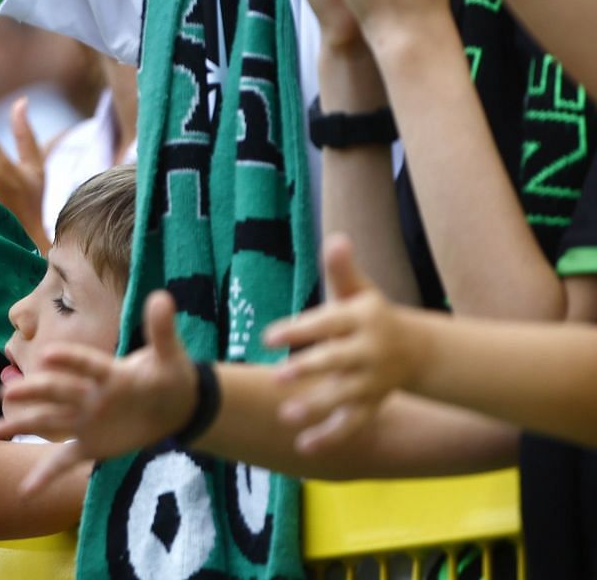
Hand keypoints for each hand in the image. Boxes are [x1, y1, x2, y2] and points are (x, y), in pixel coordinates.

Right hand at [0, 290, 198, 493]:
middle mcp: (88, 395)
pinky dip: (45, 475)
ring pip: (50, 422)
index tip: (47, 355)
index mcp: (107, 373)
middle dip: (32, 392)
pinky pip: (64, 461)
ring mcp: (86, 421)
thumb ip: (162, 330)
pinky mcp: (91, 445)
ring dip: (23, 424)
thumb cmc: (168, 376)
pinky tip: (25, 490)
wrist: (172, 405)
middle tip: (6, 393)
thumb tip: (163, 297)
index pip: (85, 364)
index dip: (70, 360)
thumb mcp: (169, 356)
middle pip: (57, 392)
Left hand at [263, 236, 416, 451]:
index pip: (327, 324)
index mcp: (361, 320)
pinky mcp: (372, 404)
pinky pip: (354, 425)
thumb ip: (342, 270)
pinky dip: (331, 437)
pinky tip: (304, 448)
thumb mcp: (359, 290)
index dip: (299, 330)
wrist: (417, 350)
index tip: (268, 337)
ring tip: (287, 415)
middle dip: (309, 370)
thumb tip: (336, 239)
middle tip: (277, 377)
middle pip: (336, 361)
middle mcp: (368, 351)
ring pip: (344, 397)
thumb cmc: (371, 315)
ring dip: (318, 407)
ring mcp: (372, 381)